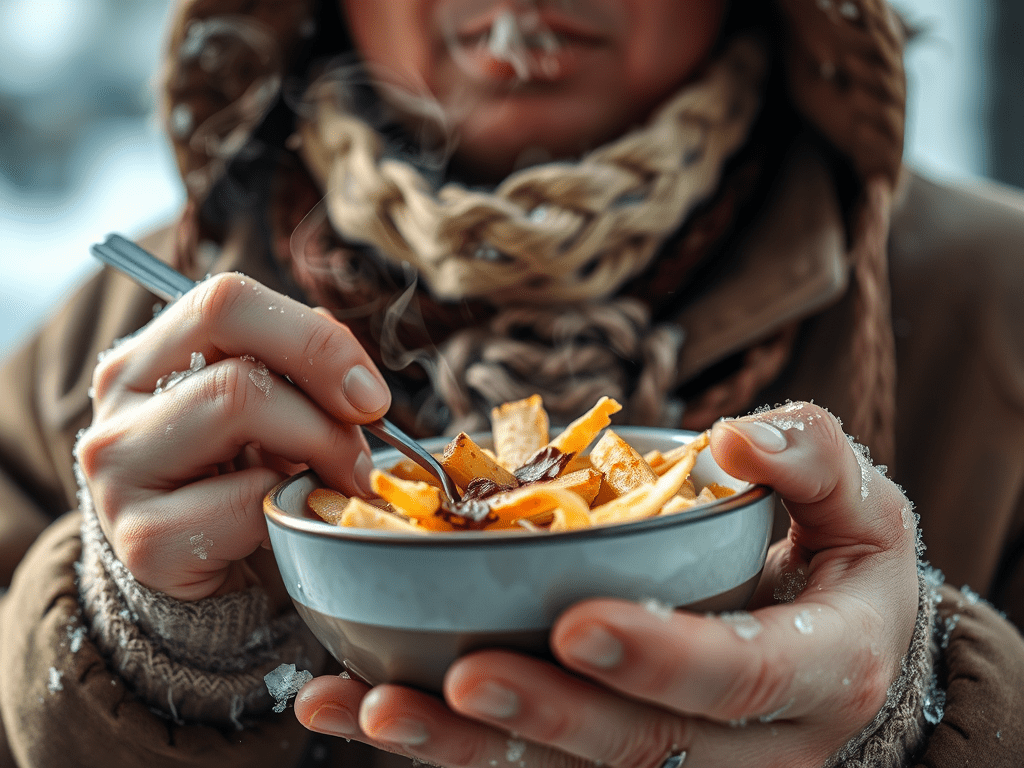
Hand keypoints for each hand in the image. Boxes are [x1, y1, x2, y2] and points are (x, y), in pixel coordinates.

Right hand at [77, 273, 390, 601]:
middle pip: (239, 359)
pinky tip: (287, 520)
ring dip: (318, 447)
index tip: (370, 394)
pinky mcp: (143, 538)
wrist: (200, 574)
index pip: (228, 301)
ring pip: (239, 407)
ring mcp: (121, 468)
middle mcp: (120, 399)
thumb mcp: (269, 410)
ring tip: (334, 479)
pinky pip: (246, 500)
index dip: (316, 340)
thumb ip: (300, 371)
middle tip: (362, 440)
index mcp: (150, 353)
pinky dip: (288, 507)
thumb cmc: (240, 479)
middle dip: (326, 398)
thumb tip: (352, 376)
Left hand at [295, 402, 919, 766]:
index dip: (661, 657)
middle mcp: (755, 745)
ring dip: (470, 750)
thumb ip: (810, 461)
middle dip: (548, 716)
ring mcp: (689, 766)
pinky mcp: (628, 761)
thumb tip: (735, 439)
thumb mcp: (859, 504)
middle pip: (645, 748)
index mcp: (823, 670)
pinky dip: (450, 745)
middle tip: (461, 675)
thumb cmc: (846, 563)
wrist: (846, 649)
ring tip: (378, 709)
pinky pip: (537, 767)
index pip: (742, 674)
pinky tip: (366, 710)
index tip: (574, 622)